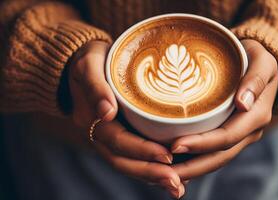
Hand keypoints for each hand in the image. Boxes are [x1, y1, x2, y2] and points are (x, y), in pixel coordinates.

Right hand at [68, 41, 183, 197]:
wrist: (80, 65)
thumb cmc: (87, 60)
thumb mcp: (87, 64)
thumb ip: (95, 86)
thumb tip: (106, 112)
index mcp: (91, 120)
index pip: (118, 141)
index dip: (142, 150)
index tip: (167, 156)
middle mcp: (99, 136)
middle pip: (124, 161)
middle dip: (151, 173)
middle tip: (177, 183)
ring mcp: (108, 140)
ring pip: (129, 165)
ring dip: (153, 178)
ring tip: (178, 187)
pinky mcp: (119, 137)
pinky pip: (133, 158)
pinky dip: (151, 170)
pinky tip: (172, 176)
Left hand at [170, 39, 277, 179]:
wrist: (261, 66)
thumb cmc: (257, 59)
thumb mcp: (263, 60)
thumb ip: (256, 79)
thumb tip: (243, 104)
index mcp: (256, 116)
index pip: (226, 136)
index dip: (201, 144)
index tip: (174, 145)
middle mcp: (249, 131)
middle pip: (219, 156)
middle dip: (191, 166)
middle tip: (162, 171)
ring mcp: (240, 136)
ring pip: (215, 160)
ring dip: (191, 170)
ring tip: (164, 176)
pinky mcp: (231, 135)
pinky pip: (213, 154)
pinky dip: (195, 163)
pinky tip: (175, 167)